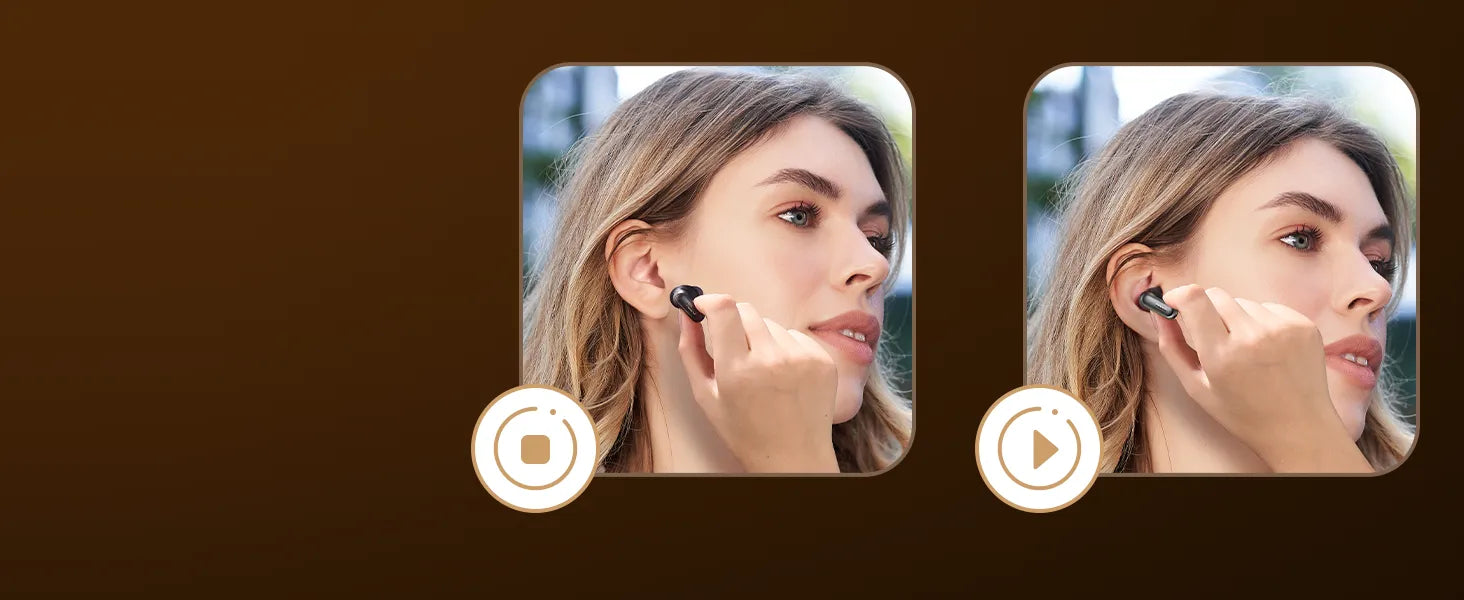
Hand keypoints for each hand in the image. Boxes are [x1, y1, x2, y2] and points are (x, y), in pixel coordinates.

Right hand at [676, 293, 839, 472]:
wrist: (793, 457)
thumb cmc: (743, 431)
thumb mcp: (706, 396)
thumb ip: (691, 351)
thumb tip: (687, 314)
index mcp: (737, 370)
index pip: (724, 308)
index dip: (710, 300)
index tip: (704, 305)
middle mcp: (771, 360)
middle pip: (746, 310)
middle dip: (733, 320)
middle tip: (733, 346)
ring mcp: (801, 359)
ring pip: (771, 324)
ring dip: (761, 338)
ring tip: (763, 372)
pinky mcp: (822, 360)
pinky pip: (795, 335)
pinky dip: (785, 348)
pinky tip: (784, 376)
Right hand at [1151, 285, 1371, 471]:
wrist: (1299, 428)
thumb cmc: (1243, 414)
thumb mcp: (1197, 388)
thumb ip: (1172, 347)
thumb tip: (1159, 313)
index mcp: (1222, 355)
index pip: (1194, 298)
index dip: (1178, 295)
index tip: (1174, 302)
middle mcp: (1253, 337)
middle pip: (1216, 295)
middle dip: (1206, 309)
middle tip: (1213, 336)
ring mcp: (1283, 329)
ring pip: (1243, 302)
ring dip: (1237, 318)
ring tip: (1246, 350)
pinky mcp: (1304, 326)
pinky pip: (1270, 308)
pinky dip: (1262, 322)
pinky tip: (1269, 349)